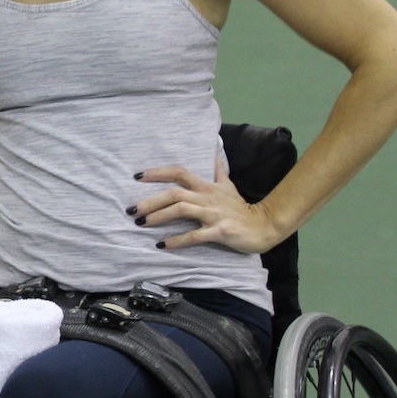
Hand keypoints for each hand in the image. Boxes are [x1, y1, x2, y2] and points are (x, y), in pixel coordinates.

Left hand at [130, 157, 286, 254]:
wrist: (264, 226)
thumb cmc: (241, 208)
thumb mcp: (228, 185)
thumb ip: (217, 171)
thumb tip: (214, 152)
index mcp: (206, 186)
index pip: (179, 172)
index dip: (158, 172)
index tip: (137, 176)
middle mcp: (207, 197)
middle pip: (174, 193)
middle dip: (150, 200)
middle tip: (131, 210)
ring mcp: (213, 214)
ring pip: (181, 210)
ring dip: (158, 217)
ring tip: (142, 224)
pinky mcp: (220, 231)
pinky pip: (195, 235)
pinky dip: (176, 240)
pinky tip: (162, 245)